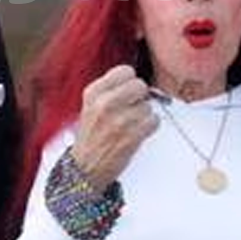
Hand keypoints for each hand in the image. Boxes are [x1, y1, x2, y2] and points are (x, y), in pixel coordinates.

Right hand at [71, 64, 158, 189]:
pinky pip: (154, 121)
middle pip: (140, 85)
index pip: (125, 71)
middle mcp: (105, 103)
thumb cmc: (91, 137)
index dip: (130, 81)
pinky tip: (137, 133)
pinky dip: (150, 127)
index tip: (127, 91)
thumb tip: (135, 81)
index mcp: (93, 93)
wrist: (86, 168)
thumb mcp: (90, 106)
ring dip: (144, 115)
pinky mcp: (132, 136)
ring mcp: (119, 120)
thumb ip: (110, 90)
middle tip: (132, 108)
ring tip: (130, 125)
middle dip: (140, 96)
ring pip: (148, 105)